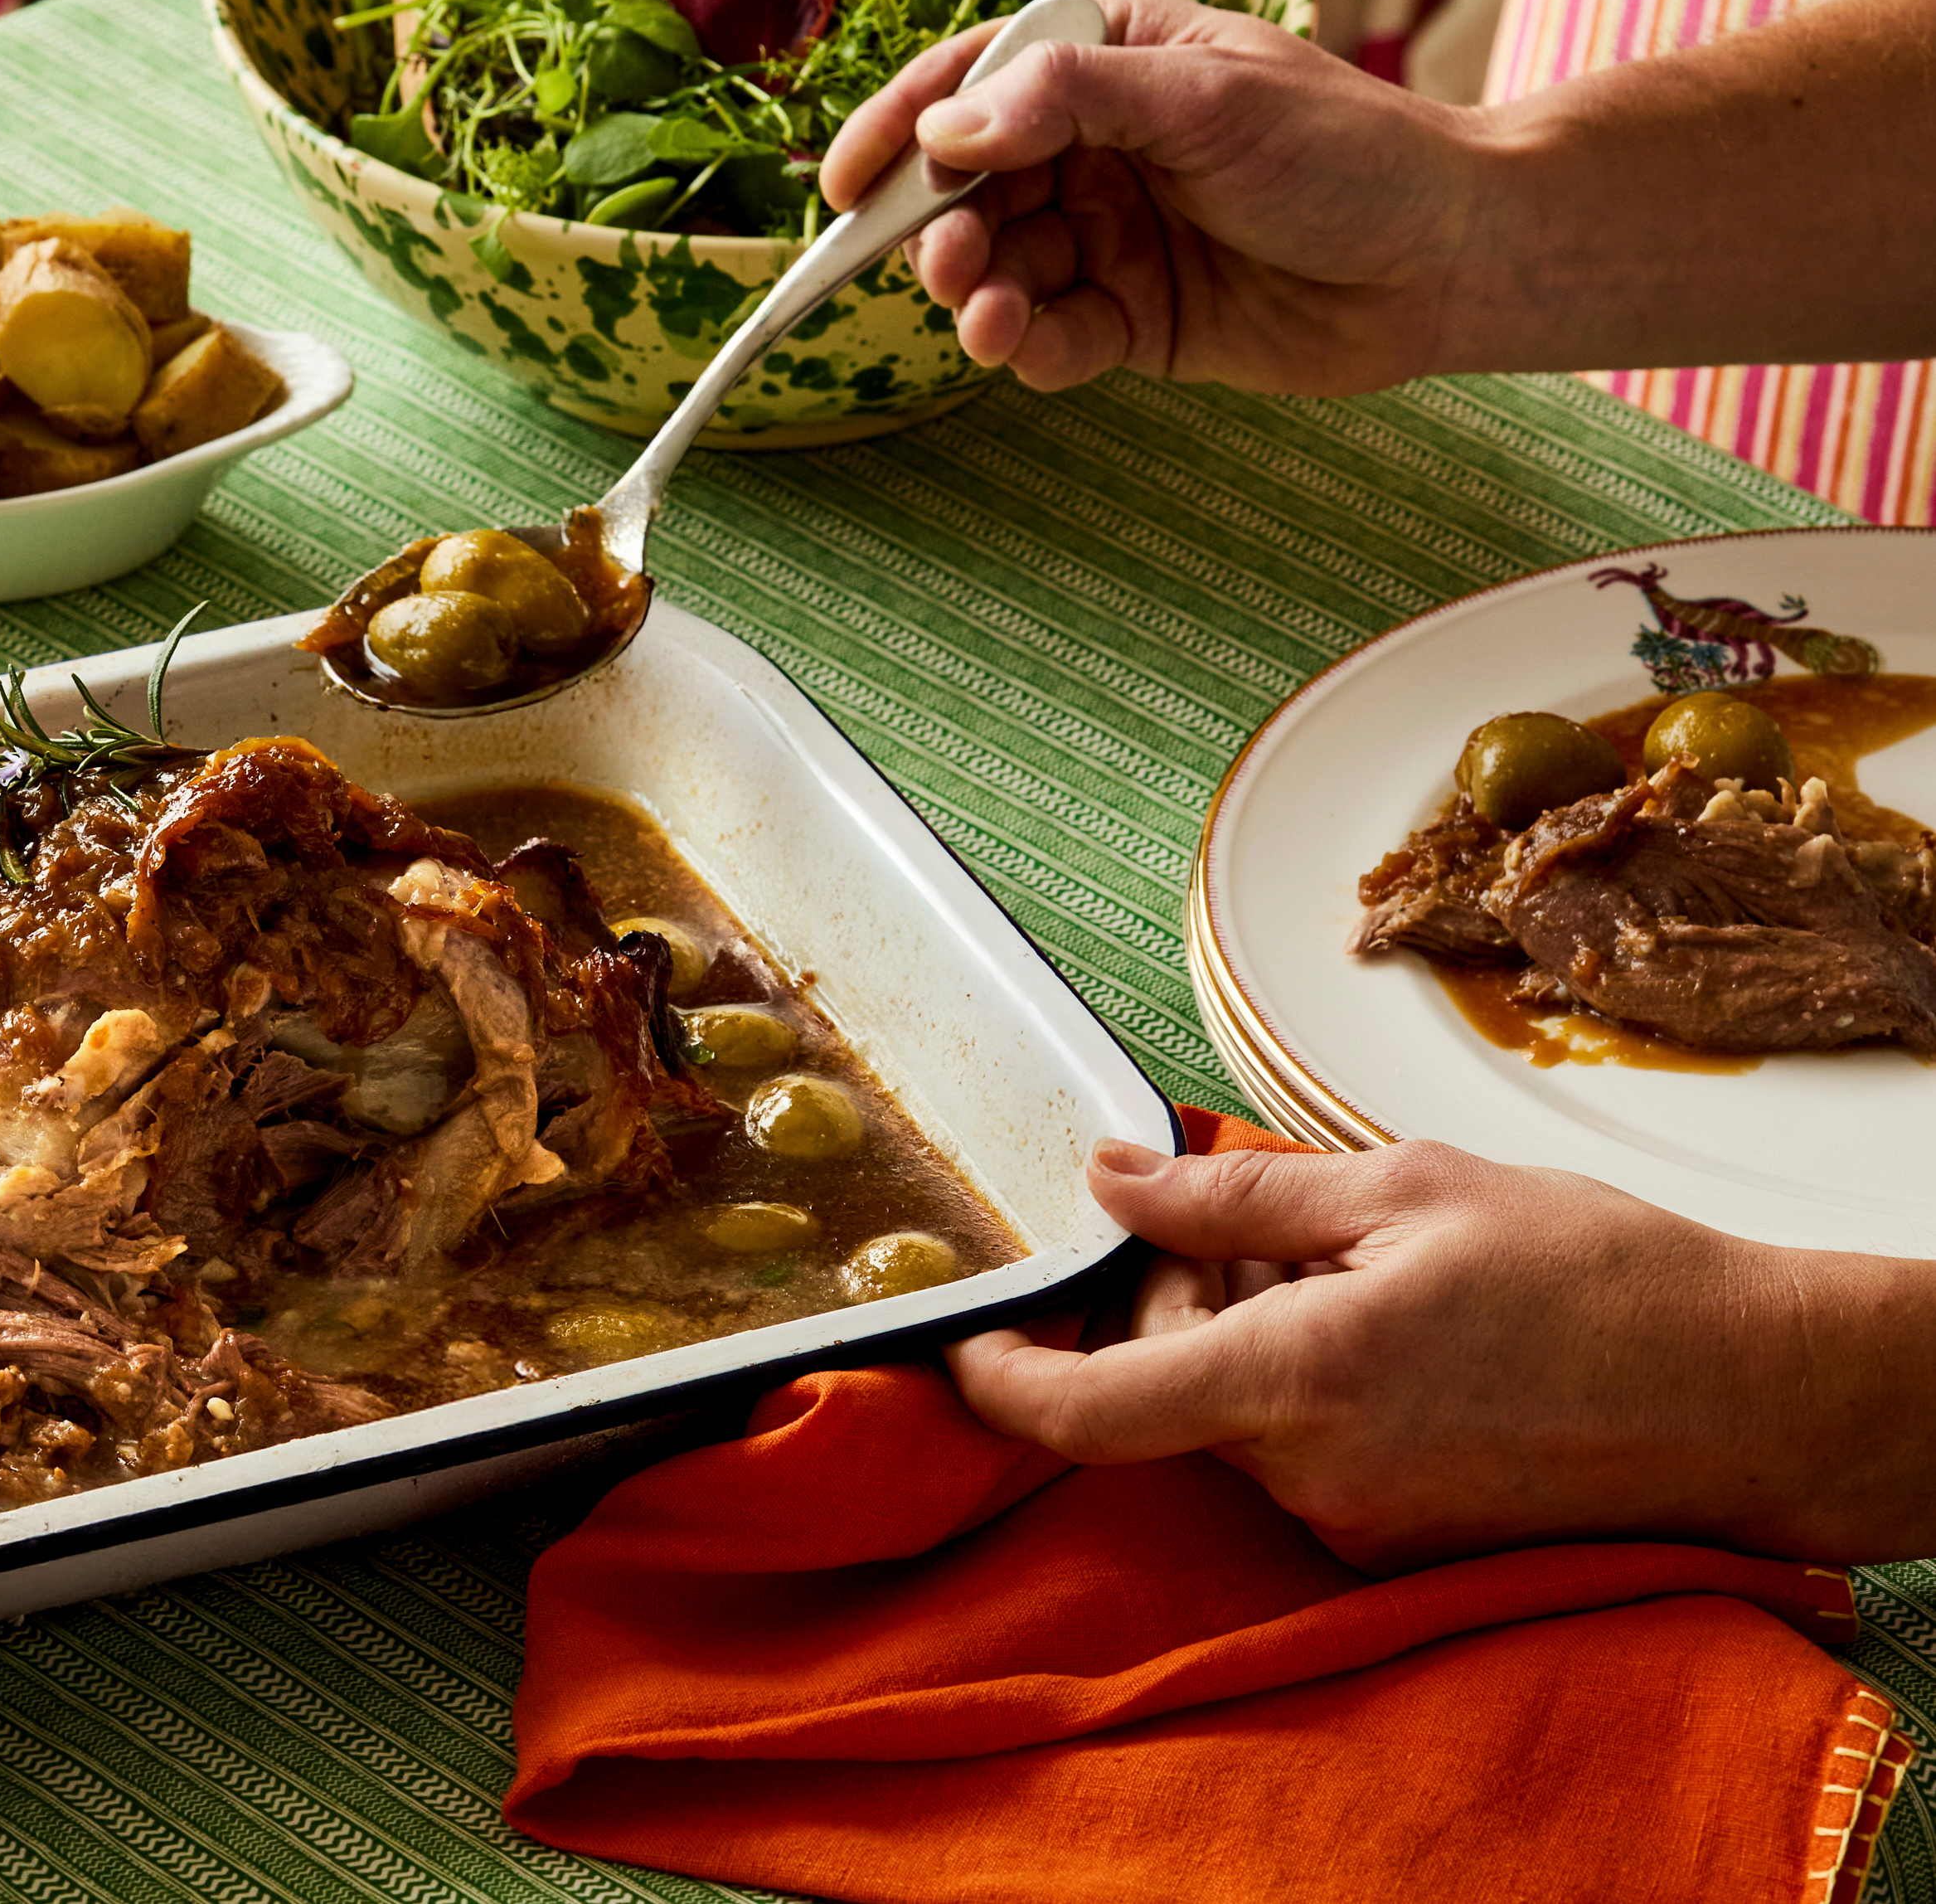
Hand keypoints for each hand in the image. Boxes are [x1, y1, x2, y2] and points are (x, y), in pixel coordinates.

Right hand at [819, 0, 1485, 398]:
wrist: (1453, 258)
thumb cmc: (1349, 149)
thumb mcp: (1203, 95)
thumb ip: (1068, 99)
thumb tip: (947, 128)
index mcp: (1107, 58)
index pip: (971, 84)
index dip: (900, 131)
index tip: (843, 185)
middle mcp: (1096, 146)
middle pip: (967, 187)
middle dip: (940, 228)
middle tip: (948, 262)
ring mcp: (1111, 234)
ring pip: (999, 268)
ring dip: (979, 295)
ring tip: (993, 316)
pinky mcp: (1134, 319)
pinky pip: (1050, 336)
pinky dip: (1031, 346)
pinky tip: (1036, 345)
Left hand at [945, 1138, 1935, 1570]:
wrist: (1755, 1393)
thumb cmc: (1598, 1276)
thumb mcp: (1402, 1187)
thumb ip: (1233, 1195)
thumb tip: (1109, 1176)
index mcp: (1295, 1382)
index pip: (1085, 1412)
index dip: (1000, 1378)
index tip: (962, 1337)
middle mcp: (1312, 1477)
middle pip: (1167, 1386)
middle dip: (1184, 1296)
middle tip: (1278, 1219)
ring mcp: (1357, 1524)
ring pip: (1236, 1412)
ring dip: (1258, 1333)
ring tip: (1375, 1266)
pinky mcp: (1401, 1542)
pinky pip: (1303, 1453)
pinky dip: (1313, 1383)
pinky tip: (1408, 1329)